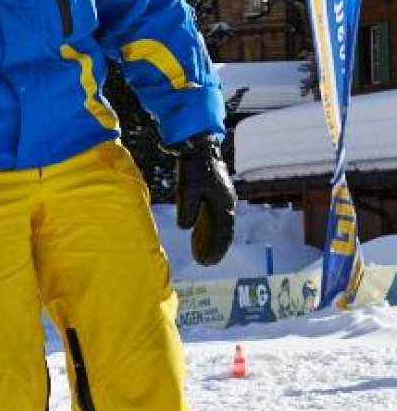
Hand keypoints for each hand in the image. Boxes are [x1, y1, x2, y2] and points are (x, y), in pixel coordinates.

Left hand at [164, 133, 236, 265]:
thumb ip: (187, 210)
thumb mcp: (188, 189)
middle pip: (223, 232)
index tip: (207, 262)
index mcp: (224, 204)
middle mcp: (227, 204)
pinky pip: (213, 217)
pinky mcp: (215, 195)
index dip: (216, 249)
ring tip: (200, 254)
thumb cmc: (194, 168)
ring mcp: (222, 199)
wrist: (200, 148)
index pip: (223, 233)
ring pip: (219, 225)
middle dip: (215, 248)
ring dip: (211, 240)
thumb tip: (184, 227)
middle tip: (205, 263)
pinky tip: (196, 235)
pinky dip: (207, 229)